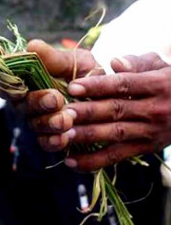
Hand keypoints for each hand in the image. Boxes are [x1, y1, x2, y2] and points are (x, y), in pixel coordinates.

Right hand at [3, 39, 101, 151]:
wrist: (110, 96)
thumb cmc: (85, 73)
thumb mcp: (74, 61)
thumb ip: (53, 57)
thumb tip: (32, 46)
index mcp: (27, 80)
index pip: (7, 84)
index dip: (10, 86)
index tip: (23, 84)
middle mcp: (28, 102)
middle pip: (21, 105)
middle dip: (38, 103)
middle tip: (56, 99)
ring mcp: (39, 121)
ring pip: (34, 125)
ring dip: (49, 122)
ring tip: (66, 120)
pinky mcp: (52, 138)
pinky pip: (45, 143)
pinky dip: (53, 141)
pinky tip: (64, 138)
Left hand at [65, 53, 170, 171]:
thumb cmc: (166, 80)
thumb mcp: (158, 65)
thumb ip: (137, 62)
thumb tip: (115, 62)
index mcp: (156, 85)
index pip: (123, 85)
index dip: (97, 86)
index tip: (73, 87)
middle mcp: (154, 110)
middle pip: (116, 110)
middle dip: (87, 113)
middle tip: (62, 113)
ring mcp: (150, 131)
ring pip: (114, 134)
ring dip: (87, 136)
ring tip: (63, 136)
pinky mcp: (145, 148)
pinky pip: (117, 156)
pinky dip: (94, 161)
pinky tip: (71, 162)